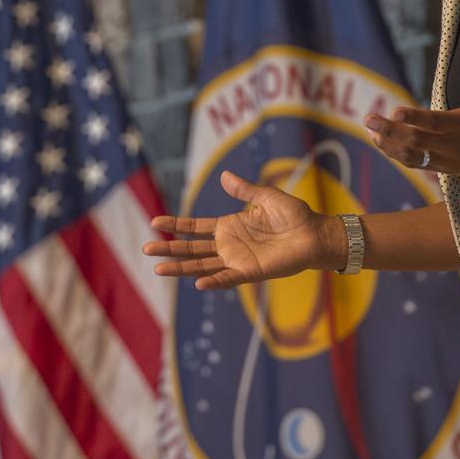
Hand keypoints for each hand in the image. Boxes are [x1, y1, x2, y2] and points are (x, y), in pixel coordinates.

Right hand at [143, 170, 340, 289]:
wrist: (314, 233)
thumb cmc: (293, 215)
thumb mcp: (266, 196)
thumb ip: (244, 190)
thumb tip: (224, 176)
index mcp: (229, 226)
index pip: (195, 227)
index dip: (176, 225)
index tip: (155, 223)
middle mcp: (228, 245)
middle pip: (191, 249)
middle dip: (169, 249)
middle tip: (145, 249)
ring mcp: (237, 259)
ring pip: (202, 266)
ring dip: (181, 268)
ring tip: (158, 269)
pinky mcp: (250, 272)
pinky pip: (227, 278)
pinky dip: (213, 281)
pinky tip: (197, 282)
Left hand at [364, 51, 459, 177]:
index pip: (435, 122)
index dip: (414, 119)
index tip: (394, 112)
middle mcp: (453, 144)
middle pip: (417, 141)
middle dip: (390, 131)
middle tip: (368, 120)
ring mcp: (447, 159)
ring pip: (413, 156)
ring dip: (389, 145)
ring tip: (371, 134)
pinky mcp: (445, 168)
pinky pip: (418, 163)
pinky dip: (398, 156)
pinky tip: (383, 145)